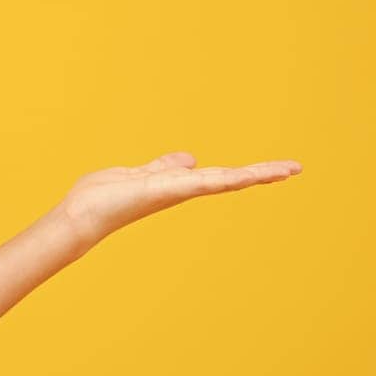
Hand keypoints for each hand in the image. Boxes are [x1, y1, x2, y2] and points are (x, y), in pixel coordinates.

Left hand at [53, 151, 302, 249]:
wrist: (81, 216)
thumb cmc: (102, 199)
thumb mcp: (138, 174)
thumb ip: (162, 168)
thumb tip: (188, 158)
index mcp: (175, 185)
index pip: (217, 176)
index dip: (244, 172)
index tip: (274, 168)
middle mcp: (181, 191)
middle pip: (227, 179)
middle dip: (260, 174)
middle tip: (294, 168)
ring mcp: (176, 192)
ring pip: (224, 180)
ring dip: (256, 174)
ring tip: (288, 169)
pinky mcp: (167, 190)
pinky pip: (203, 182)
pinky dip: (228, 178)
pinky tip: (249, 175)